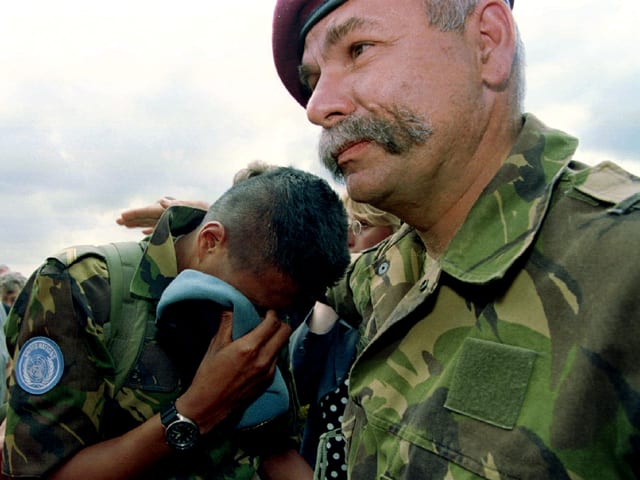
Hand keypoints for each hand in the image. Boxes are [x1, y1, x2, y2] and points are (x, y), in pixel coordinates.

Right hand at [116, 197, 208, 233]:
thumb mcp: (197, 209)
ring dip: (139, 223)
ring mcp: (176, 219)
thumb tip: (161, 201)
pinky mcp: (180, 226)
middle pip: (149, 215)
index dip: (137, 214)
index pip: (151, 211)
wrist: (222, 222)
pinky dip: (152, 229)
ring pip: (153, 220)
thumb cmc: (210, 215)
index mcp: (174, 209)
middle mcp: (173, 213)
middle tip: (118, 220)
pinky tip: (145, 233)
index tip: (122, 217)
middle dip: (134, 218)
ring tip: (124, 224)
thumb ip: (179, 205)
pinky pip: (162, 227)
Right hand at [177, 310, 291, 432]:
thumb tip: (232, 306)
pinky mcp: (268, 381)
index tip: (265, 311)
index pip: (273, 322)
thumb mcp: (215, 345)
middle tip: (268, 322)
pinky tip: (257, 355)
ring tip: (261, 338)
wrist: (208, 407)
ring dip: (275, 339)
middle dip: (279, 323)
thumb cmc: (208, 375)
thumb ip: (227, 323)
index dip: (271, 313)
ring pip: (282, 346)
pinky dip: (271, 353)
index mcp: (249, 347)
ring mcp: (268, 372)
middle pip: (286, 332)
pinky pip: (276, 360)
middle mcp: (263, 359)